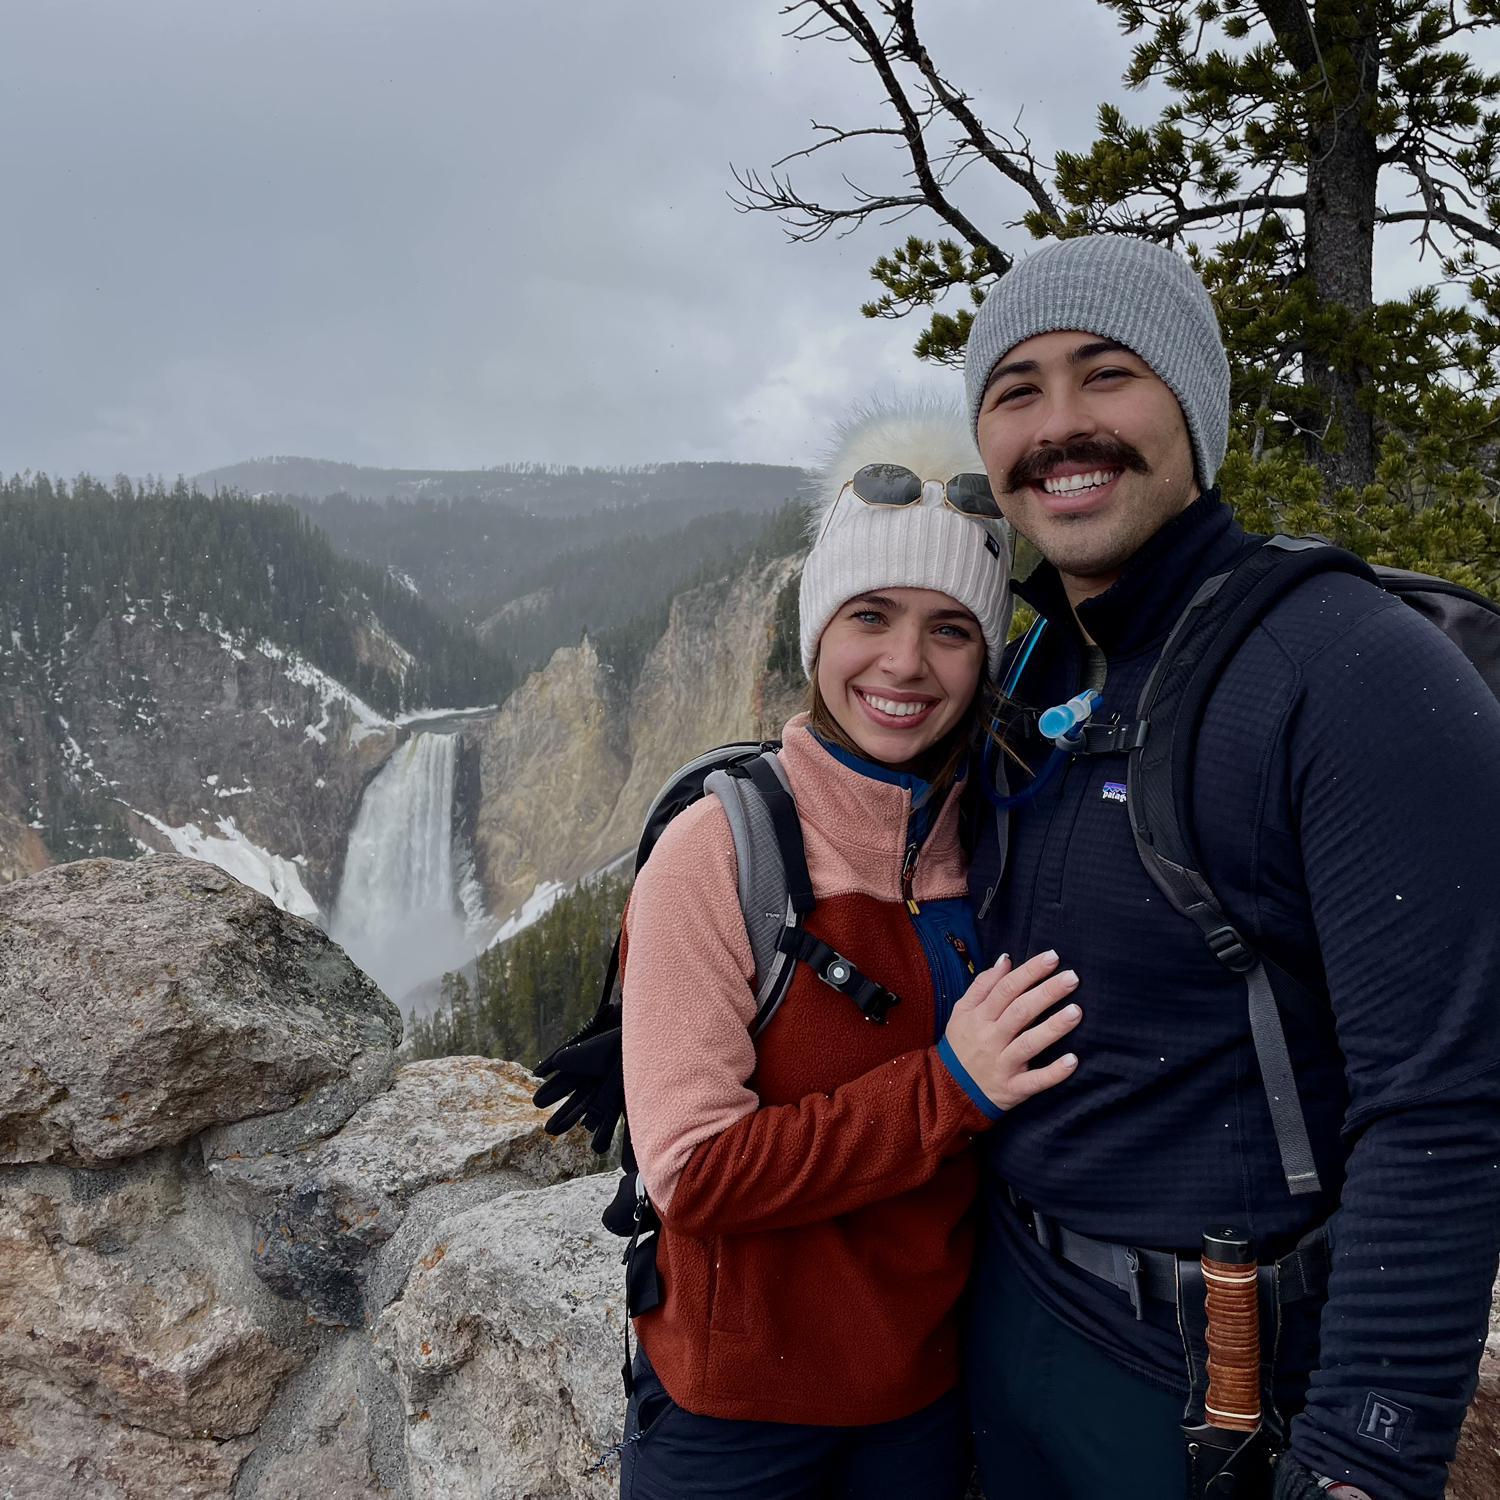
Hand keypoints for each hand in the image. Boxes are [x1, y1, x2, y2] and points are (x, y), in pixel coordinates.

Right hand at [942, 949, 1080, 1110]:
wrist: (948, 1089)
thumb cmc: (962, 1044)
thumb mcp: (962, 1011)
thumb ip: (982, 985)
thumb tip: (1006, 960)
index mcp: (979, 1017)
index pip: (1006, 989)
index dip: (1029, 972)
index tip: (1052, 957)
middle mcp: (990, 1038)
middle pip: (1020, 1011)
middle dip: (1047, 992)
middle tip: (1072, 978)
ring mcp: (1002, 1064)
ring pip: (1029, 1044)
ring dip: (1053, 1028)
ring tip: (1076, 1011)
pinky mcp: (1012, 1088)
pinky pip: (1034, 1081)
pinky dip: (1053, 1072)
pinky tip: (1073, 1060)